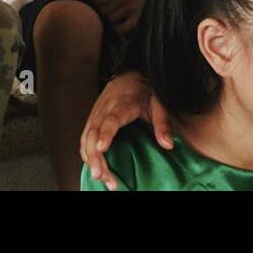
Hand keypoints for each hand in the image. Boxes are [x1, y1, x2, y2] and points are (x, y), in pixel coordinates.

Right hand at [79, 71, 170, 190]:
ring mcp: (96, 114)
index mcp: (122, 104)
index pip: (111, 120)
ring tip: (100, 177)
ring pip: (86, 137)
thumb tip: (168, 144)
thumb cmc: (144, 90)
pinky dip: (86, 154)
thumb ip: (162, 123)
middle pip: (93, 133)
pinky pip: (84, 138)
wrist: (129, 74)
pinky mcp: (92, 119)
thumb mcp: (159, 102)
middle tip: (101, 176)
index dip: (105, 134)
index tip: (102, 148)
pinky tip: (94, 167)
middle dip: (94, 156)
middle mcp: (104, 110)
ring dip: (90, 158)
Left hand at [93, 0, 153, 34]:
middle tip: (108, 6)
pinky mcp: (139, 17)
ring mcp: (132, 8)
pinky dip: (117, 28)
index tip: (102, 0)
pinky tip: (118, 22)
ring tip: (115, 11)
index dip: (97, 0)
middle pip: (103, 10)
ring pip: (111, 19)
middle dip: (103, 9)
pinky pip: (122, 28)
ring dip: (110, 17)